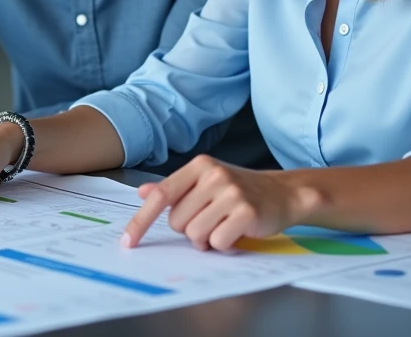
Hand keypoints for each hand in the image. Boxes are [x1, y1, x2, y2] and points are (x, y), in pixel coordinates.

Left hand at [122, 156, 307, 250]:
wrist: (283, 193)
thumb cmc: (239, 191)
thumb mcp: (207, 182)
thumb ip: (175, 188)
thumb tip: (142, 192)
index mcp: (199, 165)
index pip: (161, 195)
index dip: (141, 220)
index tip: (127, 241)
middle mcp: (214, 175)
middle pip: (177, 221)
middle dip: (189, 229)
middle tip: (211, 221)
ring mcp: (231, 193)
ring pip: (195, 234)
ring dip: (207, 239)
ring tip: (224, 227)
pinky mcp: (246, 212)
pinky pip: (218, 242)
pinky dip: (224, 245)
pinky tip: (237, 233)